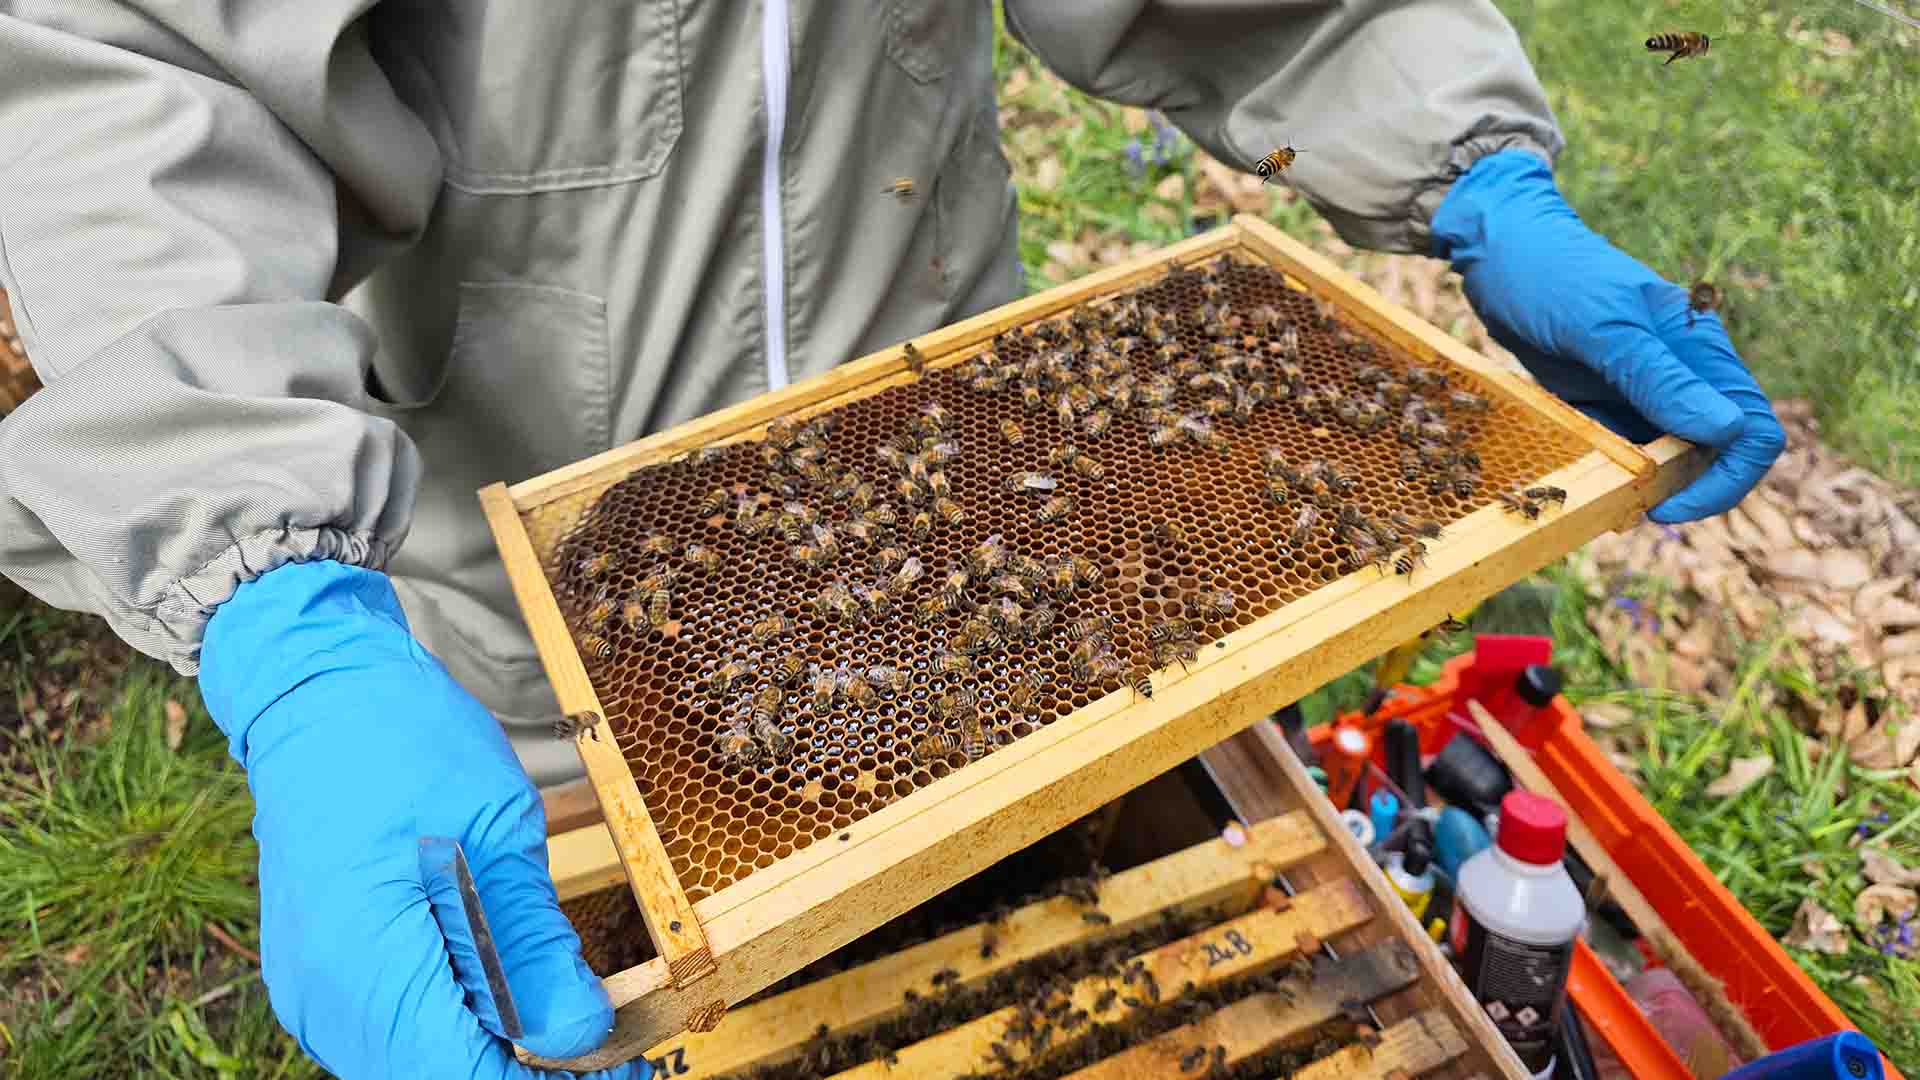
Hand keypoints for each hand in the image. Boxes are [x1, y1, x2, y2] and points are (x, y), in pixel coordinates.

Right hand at [200, 560, 646, 1079]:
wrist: (318, 693)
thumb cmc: (402, 741)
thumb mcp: (495, 832)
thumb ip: (532, 943)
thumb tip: (582, 1033)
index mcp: (362, 960)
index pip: (462, 1077)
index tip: (625, 1068)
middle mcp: (322, 997)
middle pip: (439, 1079)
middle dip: (529, 1073)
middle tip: (615, 1046)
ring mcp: (313, 992)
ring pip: (419, 1062)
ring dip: (497, 1052)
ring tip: (572, 1014)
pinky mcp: (322, 977)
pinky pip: (398, 1031)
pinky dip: (460, 1025)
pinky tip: (514, 994)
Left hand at [1430, 149, 1783, 522]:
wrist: (1499, 249)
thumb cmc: (1550, 275)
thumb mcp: (1601, 328)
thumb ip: (1659, 379)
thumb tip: (1726, 430)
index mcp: (1700, 349)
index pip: (1750, 430)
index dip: (1725, 478)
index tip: (1669, 505)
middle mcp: (1685, 370)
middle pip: (1717, 449)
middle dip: (1685, 487)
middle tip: (1629, 507)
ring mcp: (1647, 384)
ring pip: (1672, 453)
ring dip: (1647, 483)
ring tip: (1600, 496)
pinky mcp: (1611, 393)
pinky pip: (1630, 444)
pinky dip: (1614, 466)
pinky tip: (1583, 472)